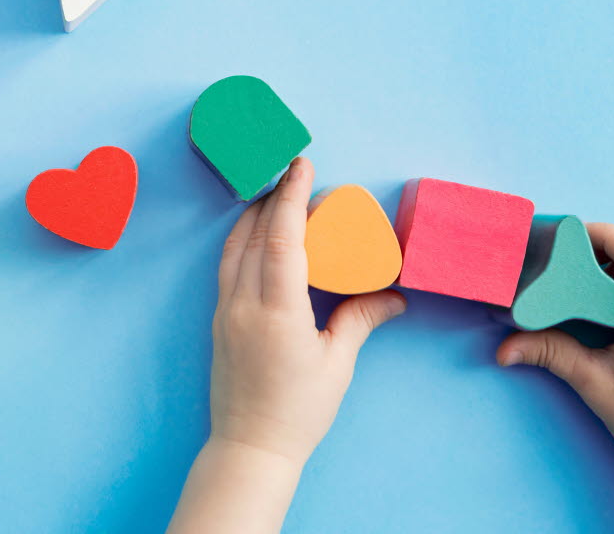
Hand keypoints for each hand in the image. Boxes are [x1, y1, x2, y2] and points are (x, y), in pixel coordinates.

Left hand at [210, 157, 406, 464]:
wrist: (250, 447)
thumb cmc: (298, 411)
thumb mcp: (337, 364)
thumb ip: (361, 320)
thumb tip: (394, 295)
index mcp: (277, 312)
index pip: (280, 238)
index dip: (292, 197)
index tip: (303, 165)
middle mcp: (243, 304)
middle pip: (254, 233)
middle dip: (277, 197)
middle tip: (299, 175)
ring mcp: (225, 311)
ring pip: (233, 246)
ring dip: (254, 215)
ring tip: (278, 195)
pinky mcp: (218, 320)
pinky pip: (227, 266)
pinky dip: (242, 240)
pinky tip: (257, 234)